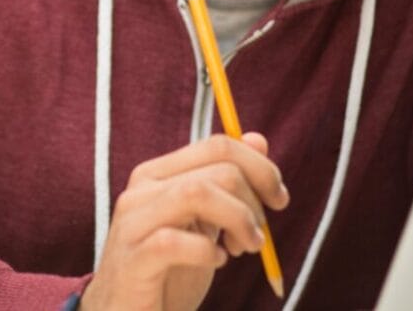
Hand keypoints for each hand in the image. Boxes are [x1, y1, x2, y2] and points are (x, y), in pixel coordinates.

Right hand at [80, 133, 288, 310]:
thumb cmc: (168, 272)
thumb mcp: (205, 223)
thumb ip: (226, 183)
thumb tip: (257, 139)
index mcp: (158, 174)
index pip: (218, 145)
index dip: (260, 168)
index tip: (279, 200)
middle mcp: (141, 189)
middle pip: (218, 169)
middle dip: (253, 203)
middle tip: (256, 239)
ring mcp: (133, 222)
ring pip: (197, 193)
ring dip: (237, 221)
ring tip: (244, 249)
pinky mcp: (133, 258)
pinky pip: (175, 242)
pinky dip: (207, 252)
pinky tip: (214, 263)